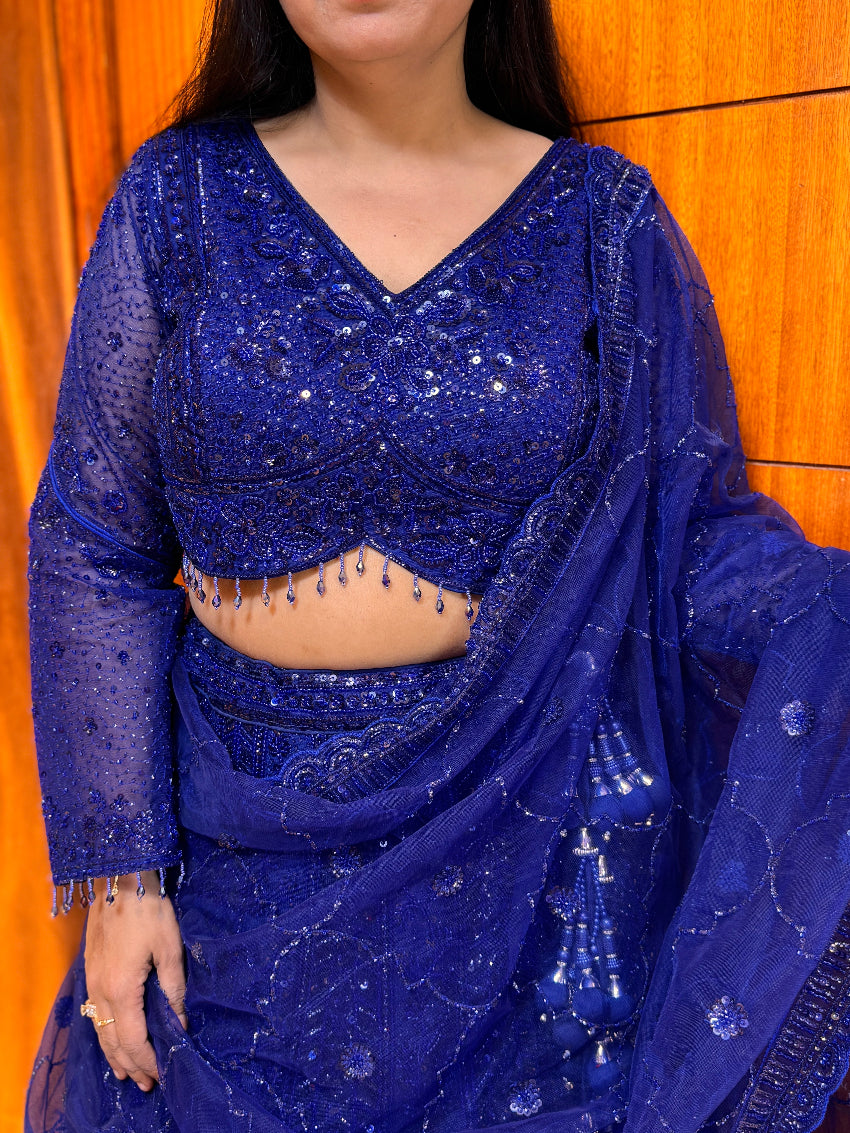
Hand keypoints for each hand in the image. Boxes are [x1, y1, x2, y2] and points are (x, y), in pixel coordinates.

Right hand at [83, 870, 187, 1090]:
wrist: (120, 879)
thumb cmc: (150, 910)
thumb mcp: (170, 948)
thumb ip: (174, 988)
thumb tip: (180, 1022)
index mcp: (122, 989)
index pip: (133, 1039)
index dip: (148, 1059)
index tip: (162, 1075)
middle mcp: (101, 991)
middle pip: (113, 1041)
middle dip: (131, 1064)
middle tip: (148, 1083)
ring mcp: (92, 980)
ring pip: (100, 1029)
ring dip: (114, 1053)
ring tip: (128, 1072)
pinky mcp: (91, 970)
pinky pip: (96, 1013)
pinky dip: (105, 1033)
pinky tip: (112, 1036)